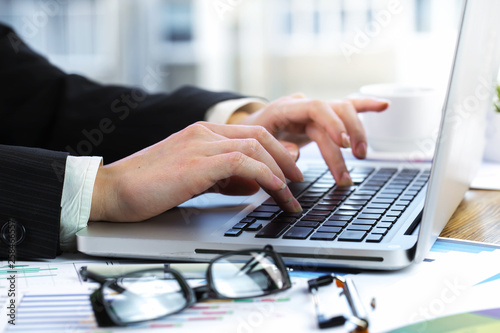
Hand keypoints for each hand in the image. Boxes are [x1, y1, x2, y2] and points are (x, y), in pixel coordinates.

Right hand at [90, 122, 302, 221]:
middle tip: (298, 181)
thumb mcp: (194, 179)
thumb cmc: (148, 187)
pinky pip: (243, 163)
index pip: (250, 134)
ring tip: (291, 195)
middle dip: (285, 159)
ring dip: (280, 172)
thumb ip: (224, 178)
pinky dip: (265, 176)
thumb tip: (254, 185)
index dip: (276, 151)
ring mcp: (200, 144)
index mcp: (202, 132)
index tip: (289, 172)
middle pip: (260, 136)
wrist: (112, 191)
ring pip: (256, 148)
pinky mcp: (197, 163)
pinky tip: (276, 190)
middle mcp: (204, 133)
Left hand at [234, 94, 388, 184]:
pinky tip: (384, 106)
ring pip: (343, 111)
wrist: (247, 130)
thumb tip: (296, 154)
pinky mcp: (321, 117)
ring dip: (357, 132)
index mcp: (285, 109)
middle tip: (355, 160)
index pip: (316, 108)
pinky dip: (365, 106)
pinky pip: (345, 108)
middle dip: (349, 135)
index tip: (344, 144)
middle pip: (335, 110)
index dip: (333, 124)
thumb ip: (275, 149)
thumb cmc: (250, 139)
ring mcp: (313, 110)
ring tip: (361, 155)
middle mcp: (302, 105)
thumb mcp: (255, 146)